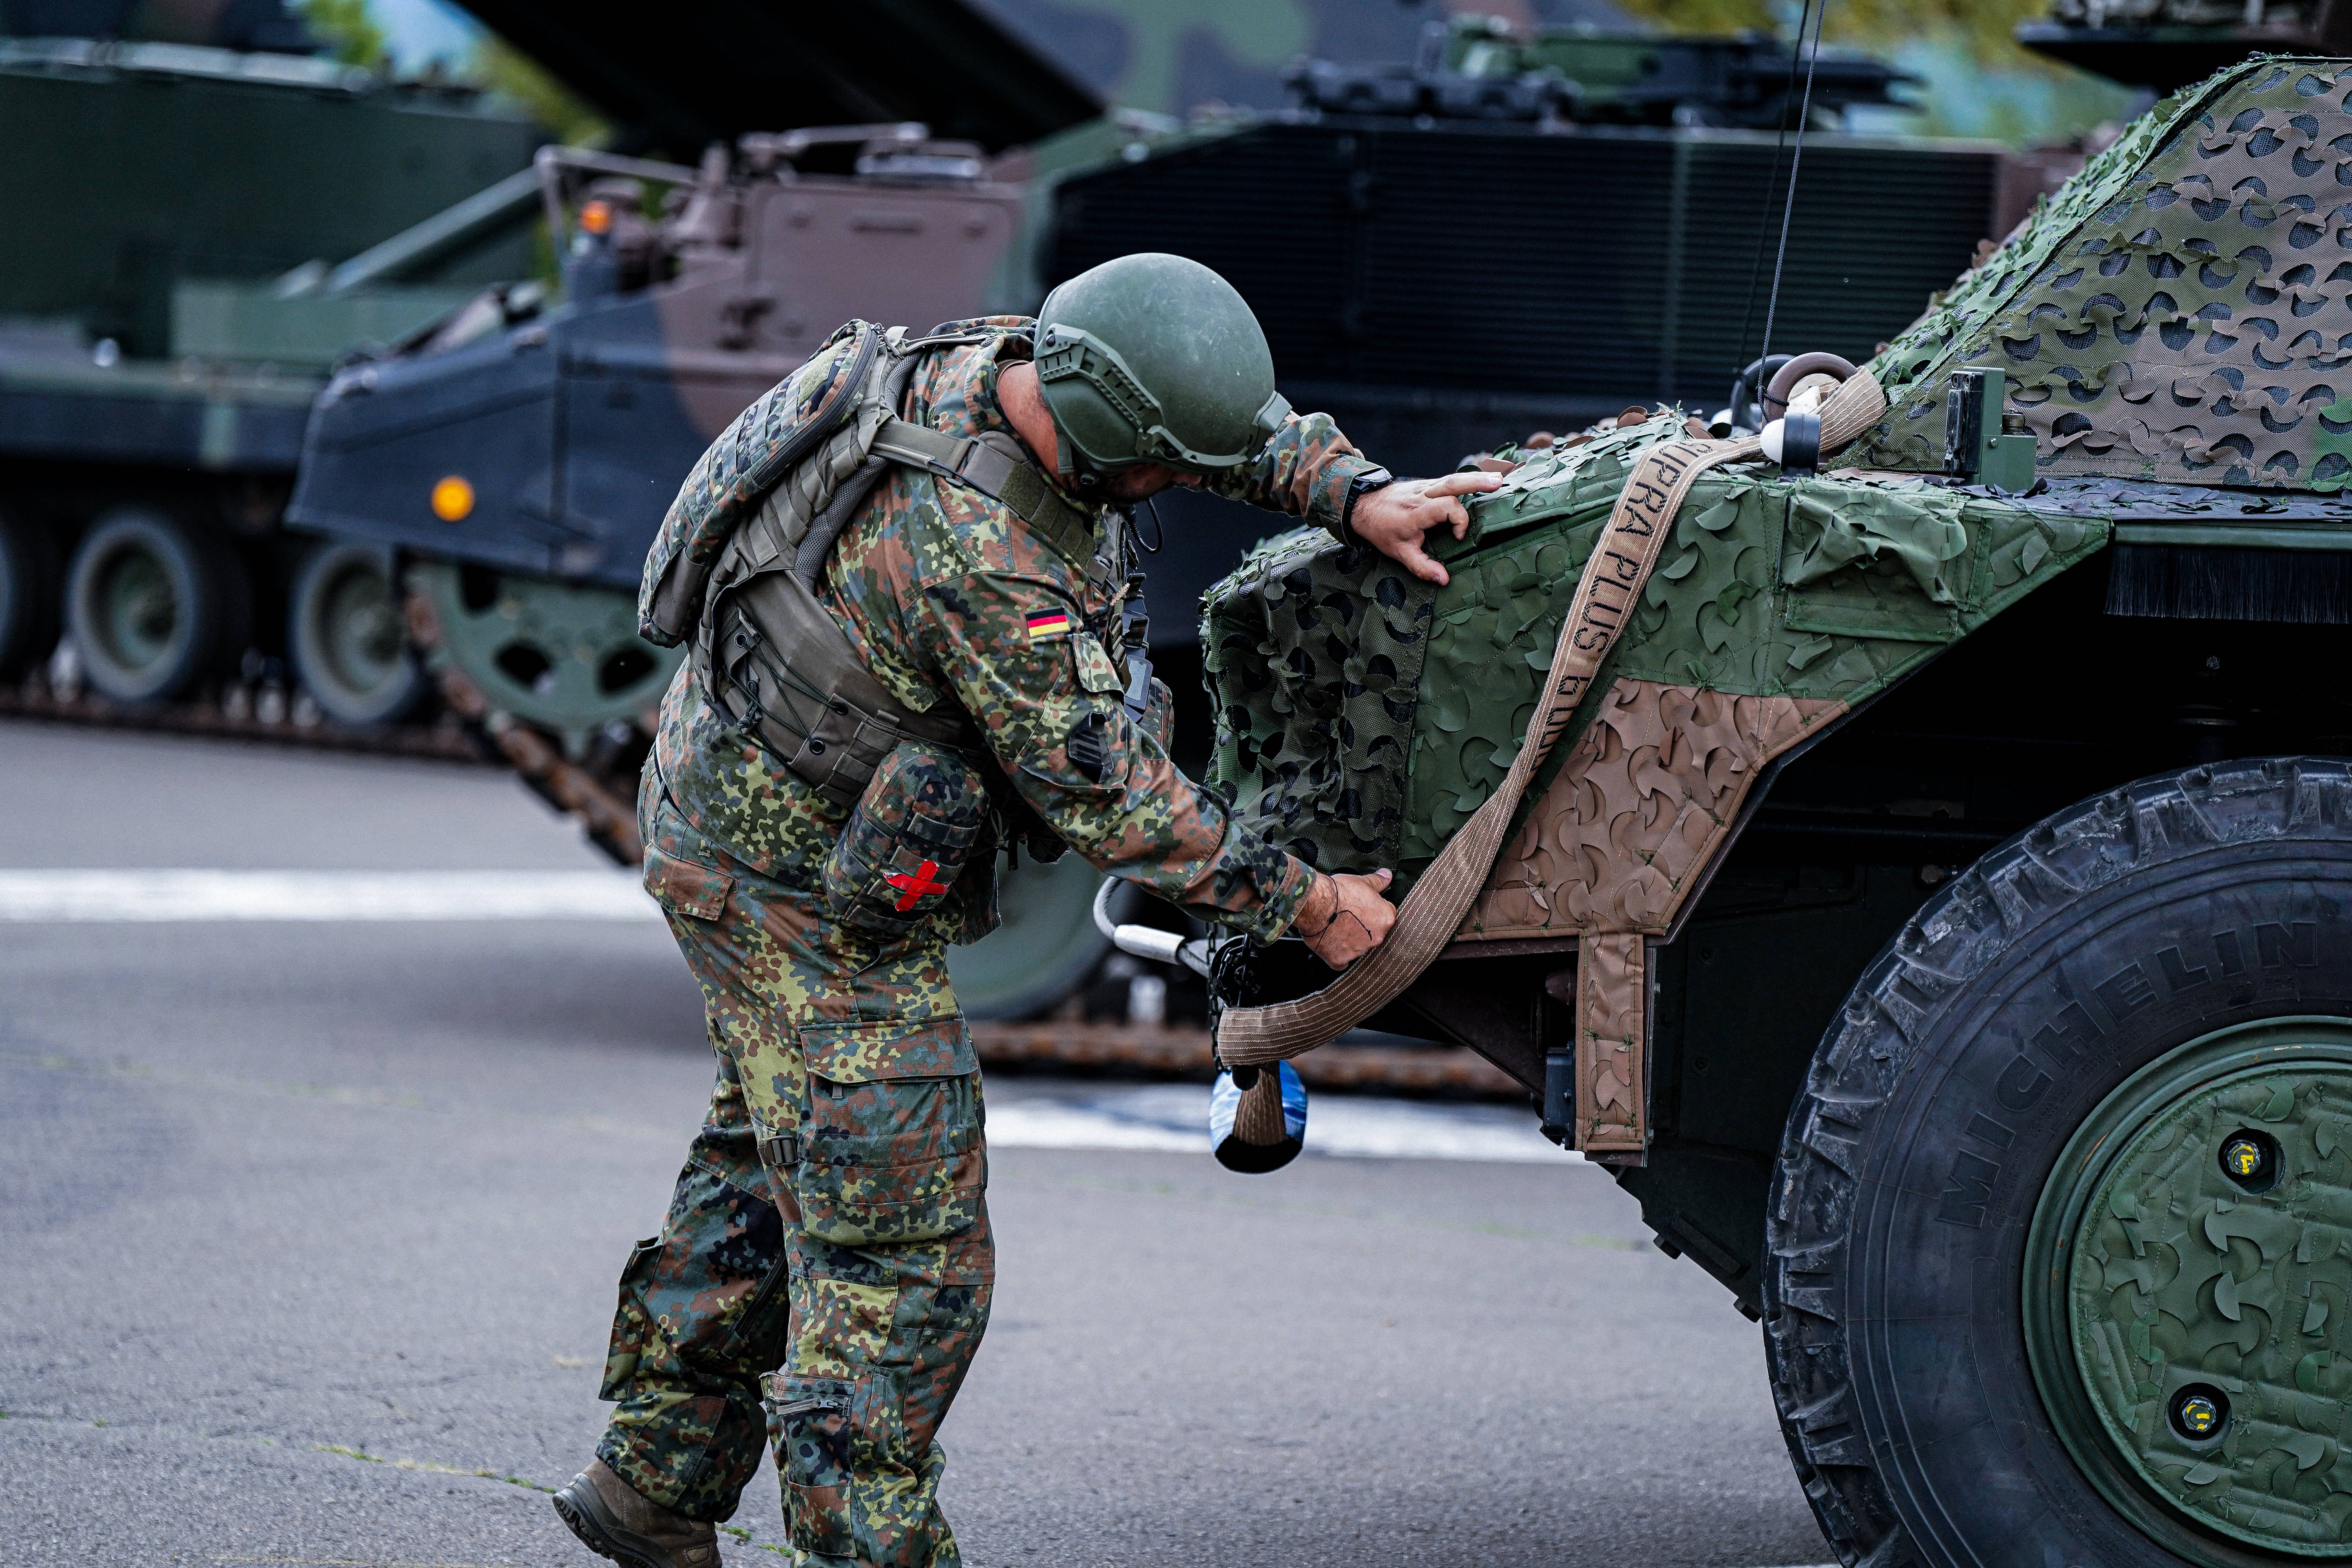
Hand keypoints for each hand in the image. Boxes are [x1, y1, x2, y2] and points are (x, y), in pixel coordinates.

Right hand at [1293, 869, 1396, 968]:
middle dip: (1362, 927)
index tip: (1361, 907)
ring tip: (1335, 926)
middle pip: (1372, 933)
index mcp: (1385, 918)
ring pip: (1357, 948)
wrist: (1315, 903)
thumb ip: (1378, 881)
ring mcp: (1358, 951)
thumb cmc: (1337, 892)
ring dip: (1349, 940)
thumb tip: (1387, 876)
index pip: (1385, 916)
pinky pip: (1341, 962)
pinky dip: (1337, 955)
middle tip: (1348, 916)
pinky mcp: (1340, 959)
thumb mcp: (1361, 881)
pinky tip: (1331, 944)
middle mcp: (1375, 937)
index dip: (1372, 910)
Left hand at [1348, 472, 1501, 586]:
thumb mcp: (1399, 552)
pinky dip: (1465, 480)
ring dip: (1475, 478)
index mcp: (1417, 512)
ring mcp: (1424, 486)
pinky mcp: (1426, 485)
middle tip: (1497, 483)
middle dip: (1476, 483)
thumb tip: (1443, 579)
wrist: (1363, 507)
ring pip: (1452, 478)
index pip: (1447, 507)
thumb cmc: (1381, 529)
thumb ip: (1422, 566)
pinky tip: (1480, 481)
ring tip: (1497, 478)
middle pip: (1452, 483)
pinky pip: (1447, 480)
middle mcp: (1422, 495)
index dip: (1459, 521)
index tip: (1458, 537)